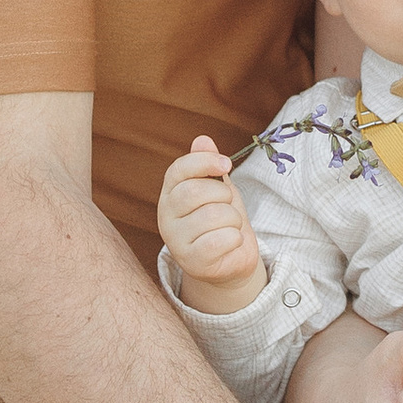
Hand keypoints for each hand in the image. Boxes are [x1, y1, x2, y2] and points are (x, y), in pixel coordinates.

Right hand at [157, 137, 266, 314]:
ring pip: (214, 215)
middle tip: (228, 205)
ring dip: (233, 219)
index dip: (204, 161)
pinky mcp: (192, 263)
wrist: (230, 260)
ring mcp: (176, 242)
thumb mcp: (218, 187)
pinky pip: (221, 240)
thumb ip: (208, 165)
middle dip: (224, 194)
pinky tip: (230, 243)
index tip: (227, 164)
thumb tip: (202, 139)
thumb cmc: (222, 219)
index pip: (178, 169)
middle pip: (195, 192)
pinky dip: (235, 238)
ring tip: (229, 227)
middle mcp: (166, 217)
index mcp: (170, 194)